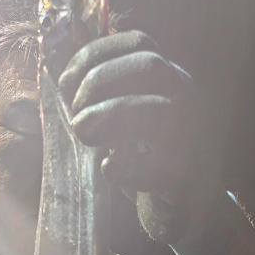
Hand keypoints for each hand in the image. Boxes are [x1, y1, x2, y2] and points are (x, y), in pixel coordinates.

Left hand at [59, 30, 217, 244]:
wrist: (190, 210)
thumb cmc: (148, 161)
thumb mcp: (128, 120)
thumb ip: (106, 99)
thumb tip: (61, 83)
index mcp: (170, 81)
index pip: (139, 44)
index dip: (95, 56)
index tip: (65, 85)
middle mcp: (187, 102)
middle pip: (149, 67)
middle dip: (98, 83)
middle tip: (76, 116)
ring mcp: (192, 141)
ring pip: (158, 112)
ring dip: (110, 116)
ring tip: (84, 136)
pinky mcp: (185, 183)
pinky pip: (158, 170)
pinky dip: (125, 169)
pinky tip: (109, 170)